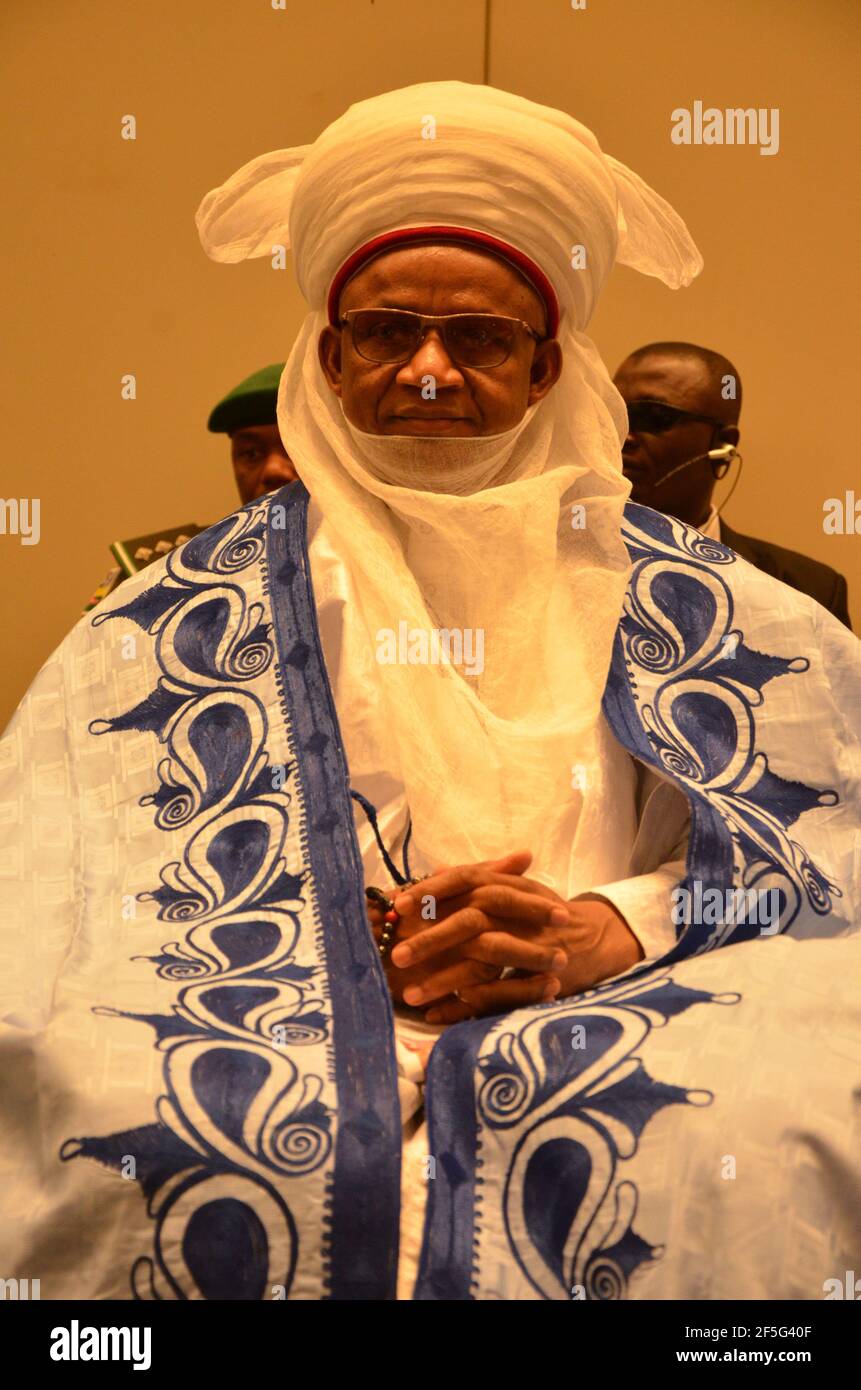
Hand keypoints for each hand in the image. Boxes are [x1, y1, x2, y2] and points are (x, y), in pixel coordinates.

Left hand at [389, 856, 643, 1022]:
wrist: (595, 939)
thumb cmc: (544, 912)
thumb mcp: (515, 887)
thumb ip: (480, 878)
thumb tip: (440, 869)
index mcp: (506, 887)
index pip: (466, 880)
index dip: (432, 891)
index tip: (397, 905)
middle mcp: (516, 914)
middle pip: (468, 922)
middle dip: (430, 940)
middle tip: (395, 957)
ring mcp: (528, 947)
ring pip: (480, 963)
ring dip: (443, 980)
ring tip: (409, 996)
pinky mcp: (535, 979)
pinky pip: (496, 995)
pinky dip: (465, 1006)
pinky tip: (436, 1014)